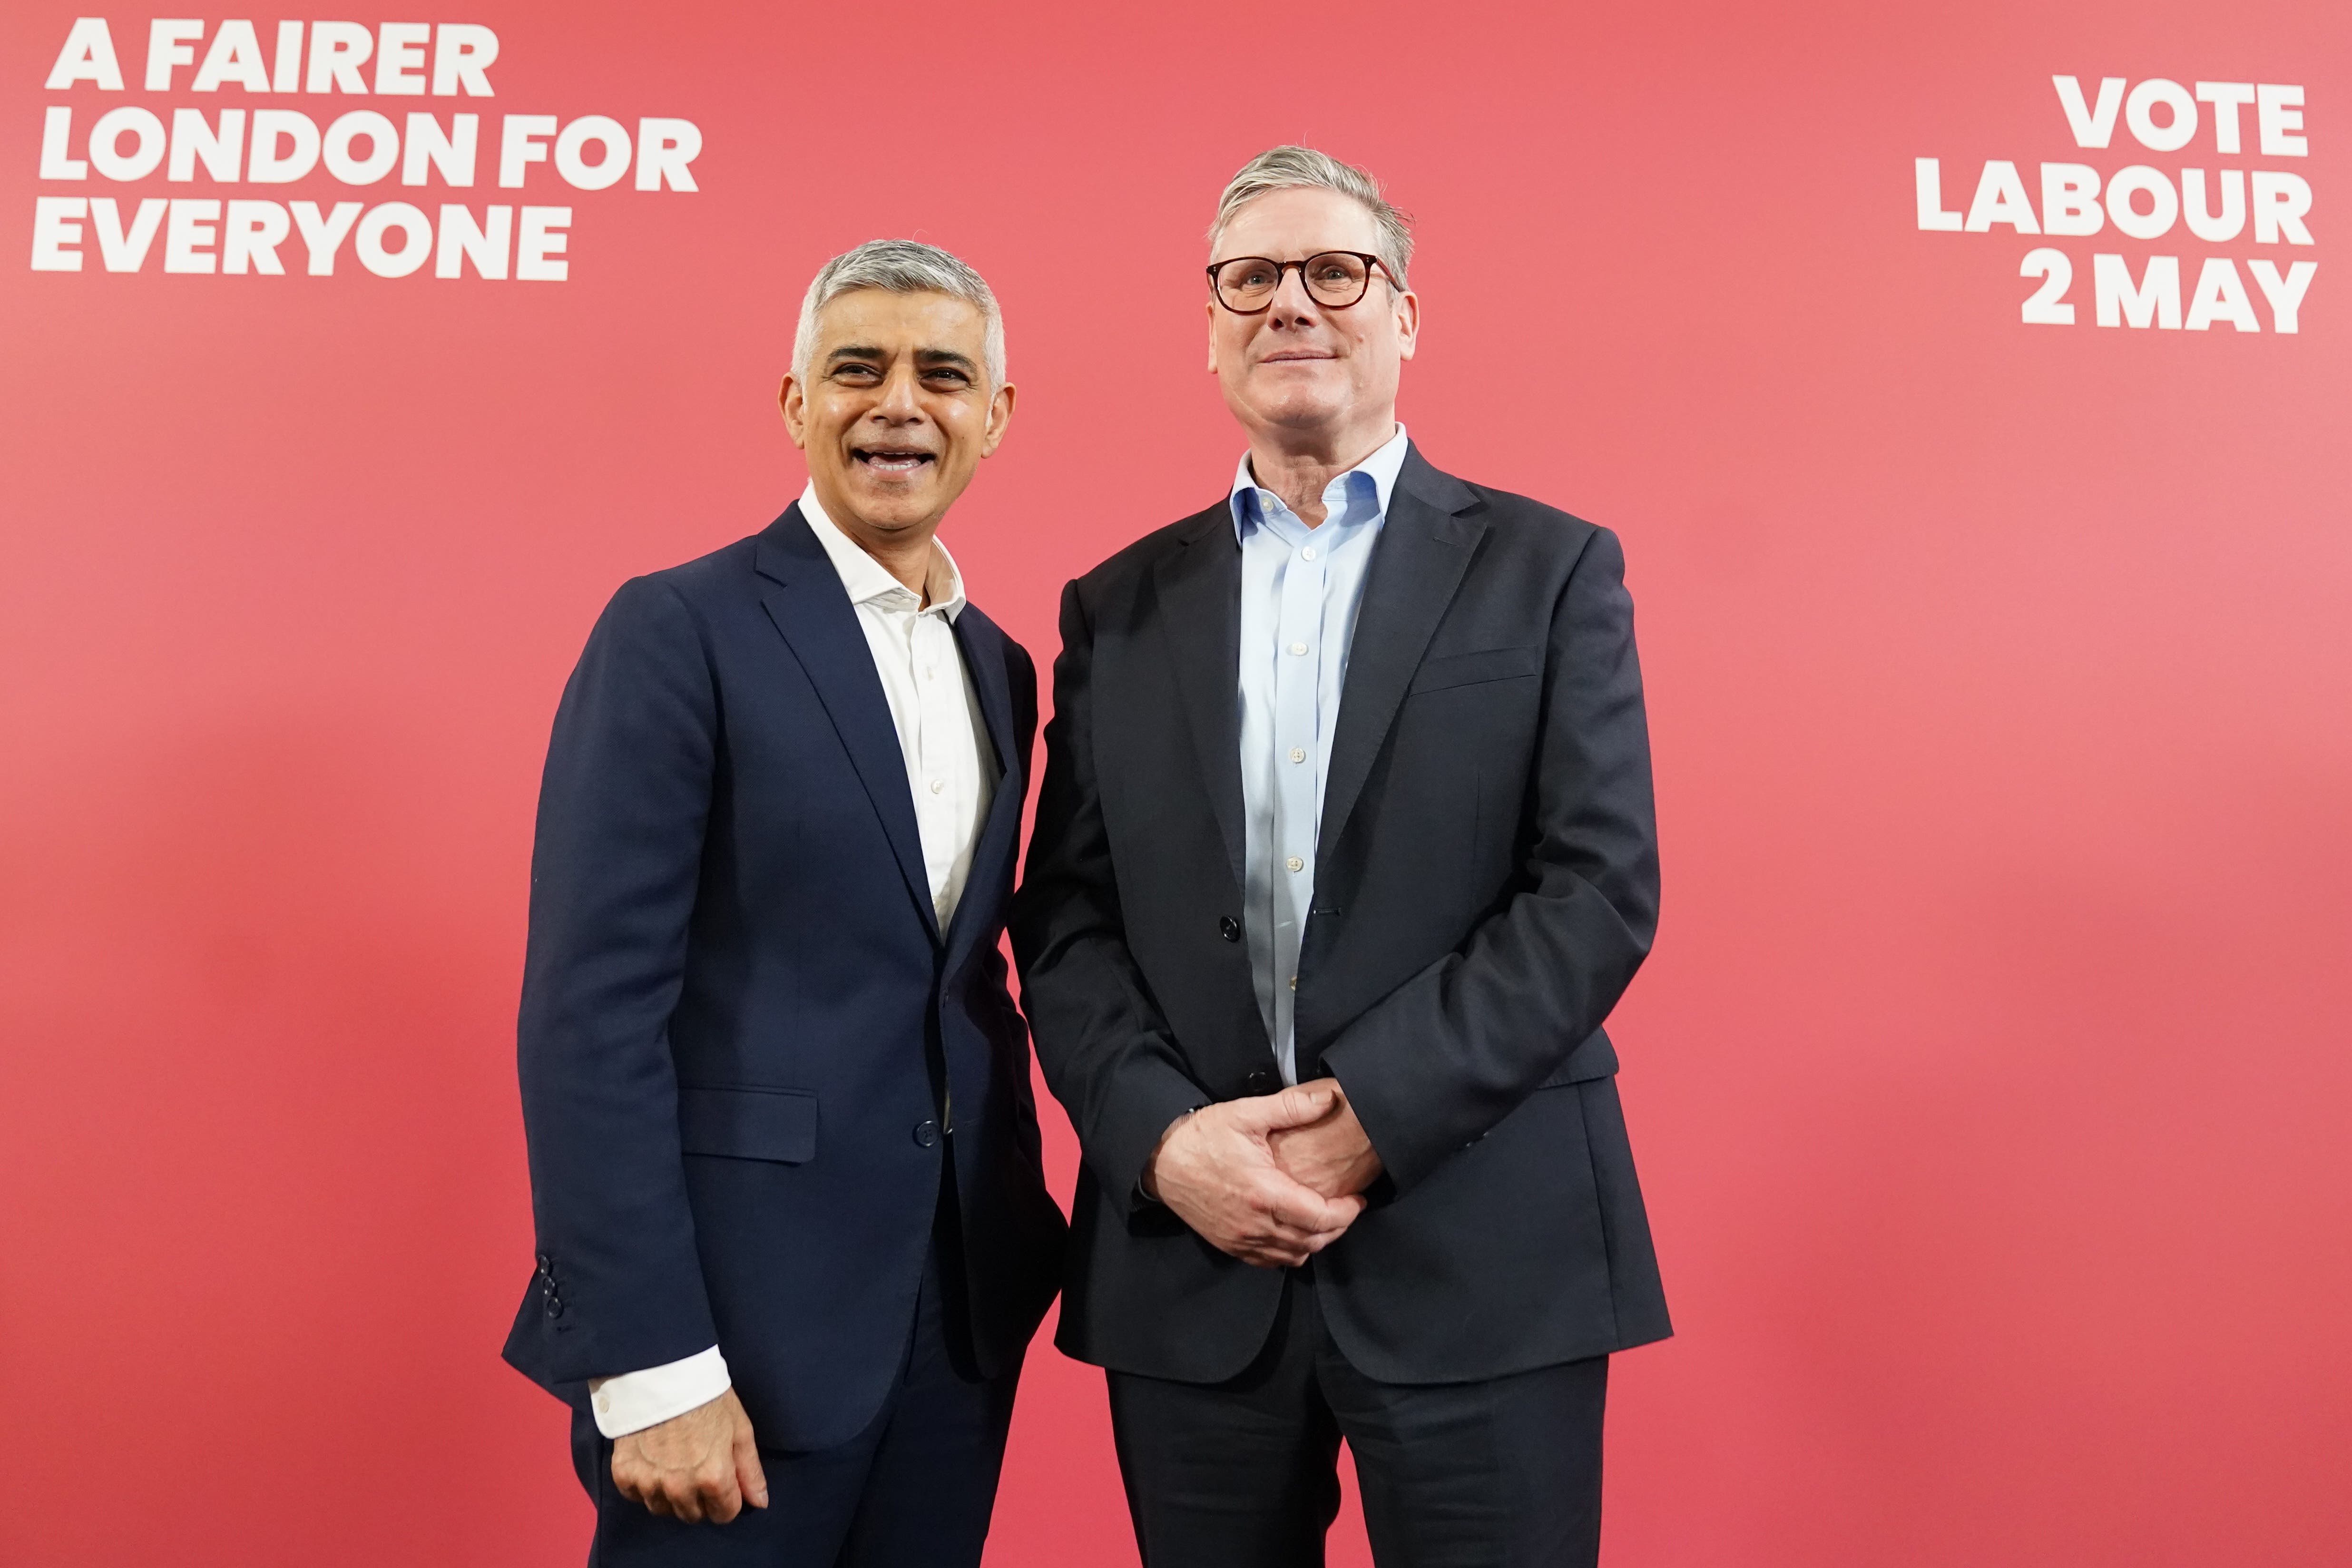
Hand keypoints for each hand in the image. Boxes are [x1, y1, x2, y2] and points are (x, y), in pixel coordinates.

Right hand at [610, 1387, 768, 1522]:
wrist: (661, 1372)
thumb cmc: (707, 1398)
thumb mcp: (740, 1429)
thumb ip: (750, 1471)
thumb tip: (760, 1502)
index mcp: (713, 1479)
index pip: (724, 1514)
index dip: (728, 1500)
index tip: (723, 1481)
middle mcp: (680, 1488)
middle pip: (693, 1515)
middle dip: (700, 1498)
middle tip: (698, 1468)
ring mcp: (649, 1483)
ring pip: (663, 1510)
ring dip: (671, 1495)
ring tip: (674, 1464)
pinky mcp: (624, 1474)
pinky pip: (636, 1496)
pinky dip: (644, 1485)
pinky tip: (652, 1461)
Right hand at [1143, 1082, 1367, 1267]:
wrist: (1161, 1160)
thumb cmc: (1203, 1136)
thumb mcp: (1247, 1113)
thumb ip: (1291, 1107)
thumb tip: (1330, 1100)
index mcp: (1264, 1193)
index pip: (1321, 1218)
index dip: (1347, 1212)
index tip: (1358, 1198)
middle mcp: (1254, 1224)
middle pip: (1313, 1240)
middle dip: (1338, 1227)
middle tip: (1348, 1208)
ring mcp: (1240, 1239)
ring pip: (1294, 1254)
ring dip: (1316, 1241)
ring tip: (1325, 1218)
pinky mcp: (1229, 1245)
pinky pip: (1270, 1261)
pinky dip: (1290, 1252)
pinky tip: (1295, 1233)